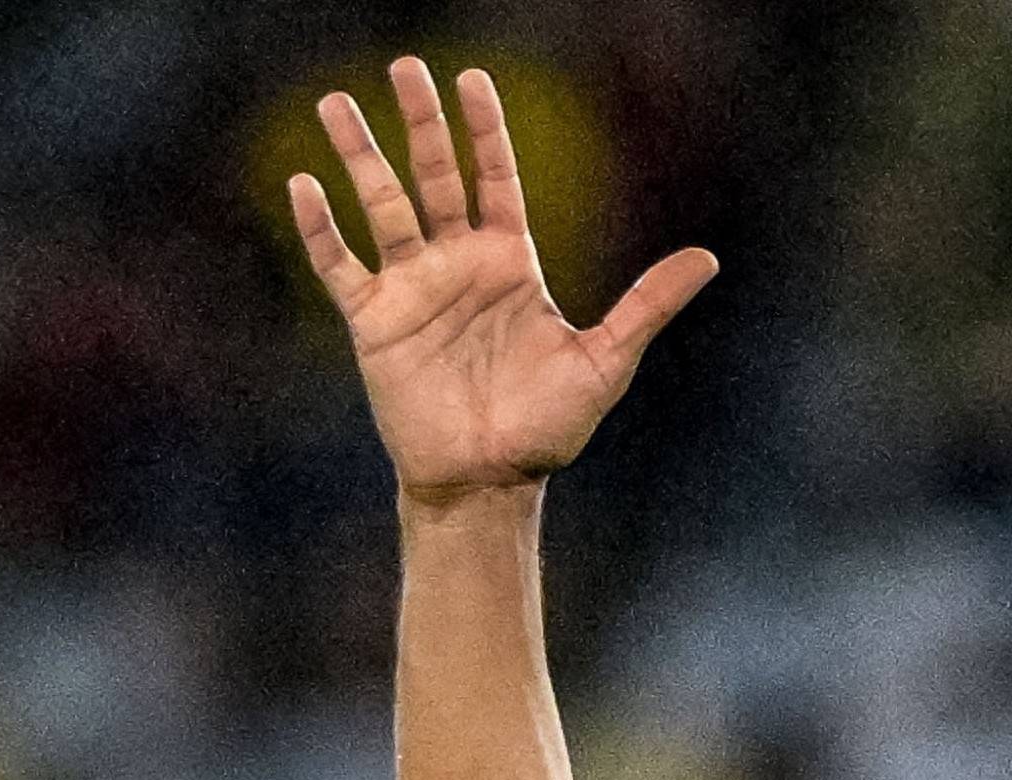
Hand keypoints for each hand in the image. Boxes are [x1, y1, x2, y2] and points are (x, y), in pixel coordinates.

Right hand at [290, 58, 716, 503]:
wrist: (491, 482)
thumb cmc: (547, 428)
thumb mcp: (605, 362)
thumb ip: (647, 305)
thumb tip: (707, 258)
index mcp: (508, 262)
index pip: (494, 178)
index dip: (484, 130)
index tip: (472, 81)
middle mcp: (457, 263)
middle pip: (435, 174)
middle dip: (420, 122)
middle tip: (405, 65)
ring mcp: (413, 288)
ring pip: (382, 206)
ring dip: (360, 157)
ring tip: (336, 103)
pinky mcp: (375, 322)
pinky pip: (340, 265)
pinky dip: (321, 228)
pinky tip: (304, 185)